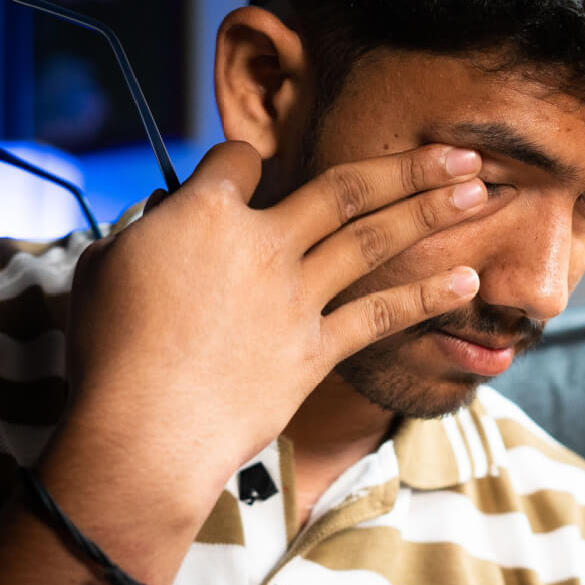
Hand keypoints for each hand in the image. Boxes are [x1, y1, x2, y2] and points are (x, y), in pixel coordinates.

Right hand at [47, 140, 489, 532]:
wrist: (143, 434)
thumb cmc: (109, 354)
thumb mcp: (103, 270)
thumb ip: (145, 232)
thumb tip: (164, 222)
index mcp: (203, 212)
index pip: (238, 160)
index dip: (243, 160)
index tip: (251, 170)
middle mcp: (261, 243)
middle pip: (343, 186)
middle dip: (406, 164)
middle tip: (457, 150)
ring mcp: (295, 297)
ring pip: (375, 238)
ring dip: (431, 208)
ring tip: (481, 189)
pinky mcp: (314, 351)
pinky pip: (380, 316)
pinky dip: (426, 296)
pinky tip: (466, 280)